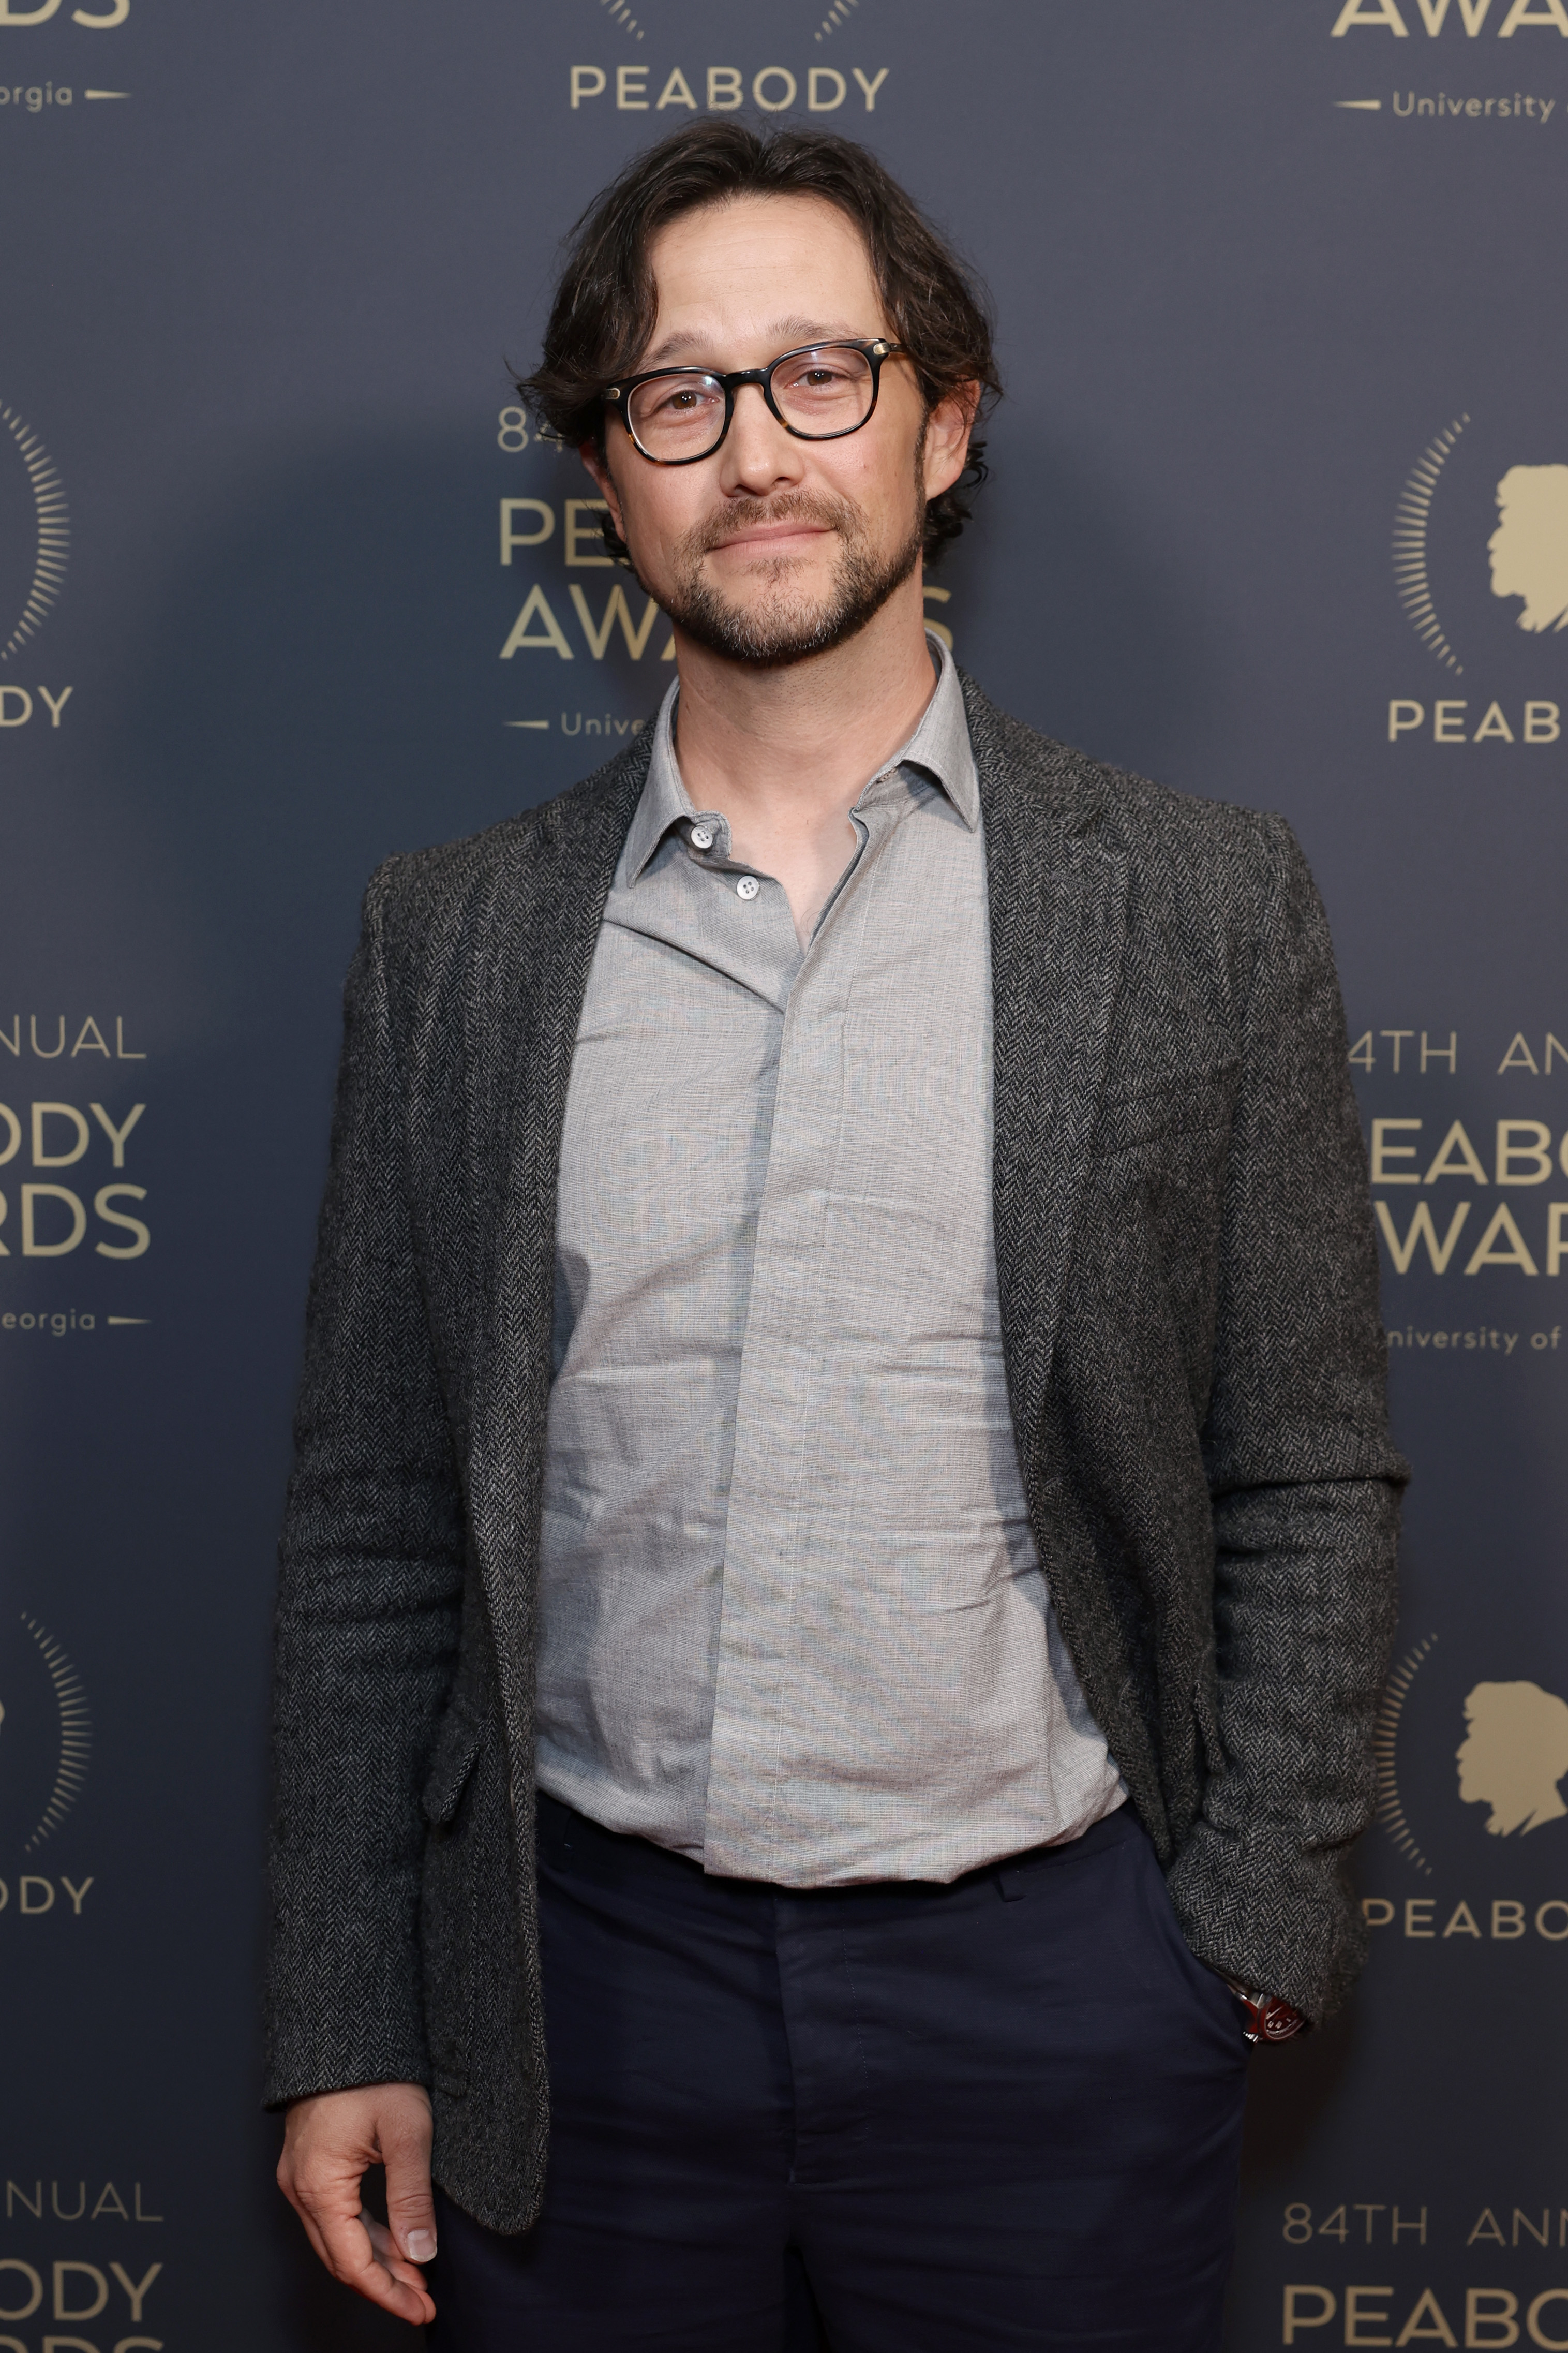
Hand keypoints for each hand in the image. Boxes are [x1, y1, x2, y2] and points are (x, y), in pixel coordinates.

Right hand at [278, 2082, 437, 2325]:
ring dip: (375, 2262)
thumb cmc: (376, 2072)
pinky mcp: (310, 2164)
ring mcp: (300, 2176)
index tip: (422, 2308)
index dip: (388, 2293)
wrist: (345, 2025)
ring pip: (337, 2239)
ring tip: (416, 2278)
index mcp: (318, 2185)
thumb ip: (411, 2198)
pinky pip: (335, 2214)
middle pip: (340, 2257)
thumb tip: (420, 2255)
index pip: (352, 2263)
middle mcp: (299, 2187)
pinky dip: (365, 2235)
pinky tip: (393, 2244)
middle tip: (423, 2301)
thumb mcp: (406, 2133)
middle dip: (383, 2285)